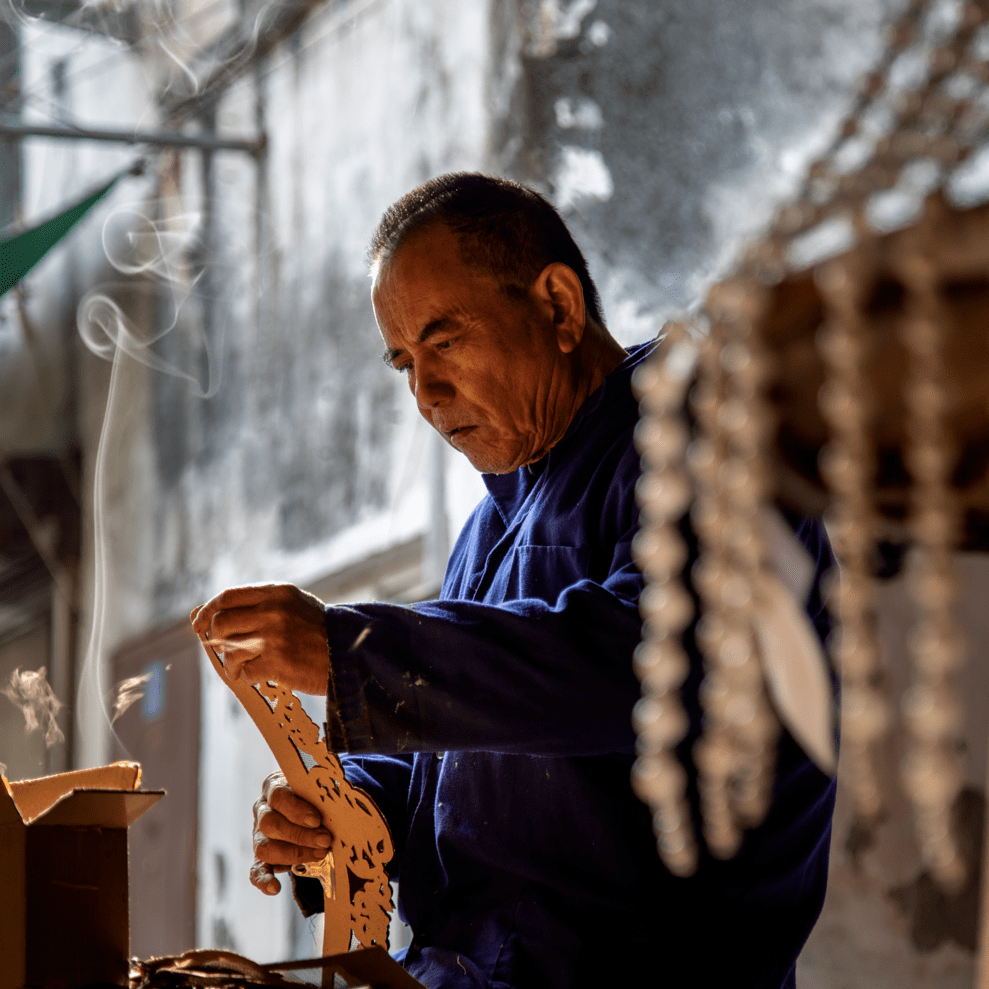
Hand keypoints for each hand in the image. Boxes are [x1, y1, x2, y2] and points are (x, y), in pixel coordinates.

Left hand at [190, 583, 328, 694]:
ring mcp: (274, 637)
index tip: (200, 623)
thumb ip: (259, 605)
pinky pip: (244, 671)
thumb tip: (210, 613)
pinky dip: (247, 676)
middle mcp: (273, 611)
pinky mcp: (276, 663)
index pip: (227, 597)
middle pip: (221, 623)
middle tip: (228, 648)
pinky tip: (260, 674)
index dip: (208, 611)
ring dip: (232, 662)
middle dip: (218, 639)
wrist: (351, 652)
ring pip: (229, 650)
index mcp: (277, 593)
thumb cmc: (321, 631)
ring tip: (244, 665)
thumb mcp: (294, 604)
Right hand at [250, 771, 333, 894]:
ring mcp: (259, 834)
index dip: (296, 809)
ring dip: (293, 854)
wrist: (309, 805)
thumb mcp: (316, 787)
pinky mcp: (261, 856)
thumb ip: (322, 792)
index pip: (278, 796)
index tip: (317, 820)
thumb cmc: (314, 794)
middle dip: (300, 835)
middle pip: (270, 823)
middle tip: (325, 840)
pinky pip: (256, 870)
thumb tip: (342, 802)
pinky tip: (275, 888)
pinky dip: (263, 880)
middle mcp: (263, 809)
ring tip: (319, 855)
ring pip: (264, 847)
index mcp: (274, 787)